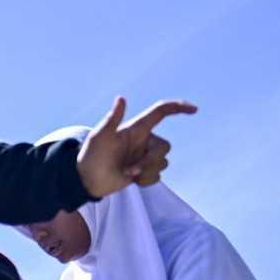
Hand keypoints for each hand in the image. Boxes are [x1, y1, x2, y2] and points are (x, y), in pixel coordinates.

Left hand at [75, 97, 197, 197]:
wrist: (86, 179)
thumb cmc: (91, 155)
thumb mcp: (99, 136)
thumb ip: (112, 119)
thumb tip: (121, 98)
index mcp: (137, 128)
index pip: (161, 112)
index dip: (178, 108)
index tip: (194, 110)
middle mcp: (144, 141)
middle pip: (164, 147)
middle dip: (150, 161)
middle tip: (130, 169)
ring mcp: (144, 156)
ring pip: (163, 163)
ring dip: (146, 172)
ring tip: (127, 174)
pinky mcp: (143, 171)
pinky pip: (157, 176)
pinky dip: (145, 181)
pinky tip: (131, 180)